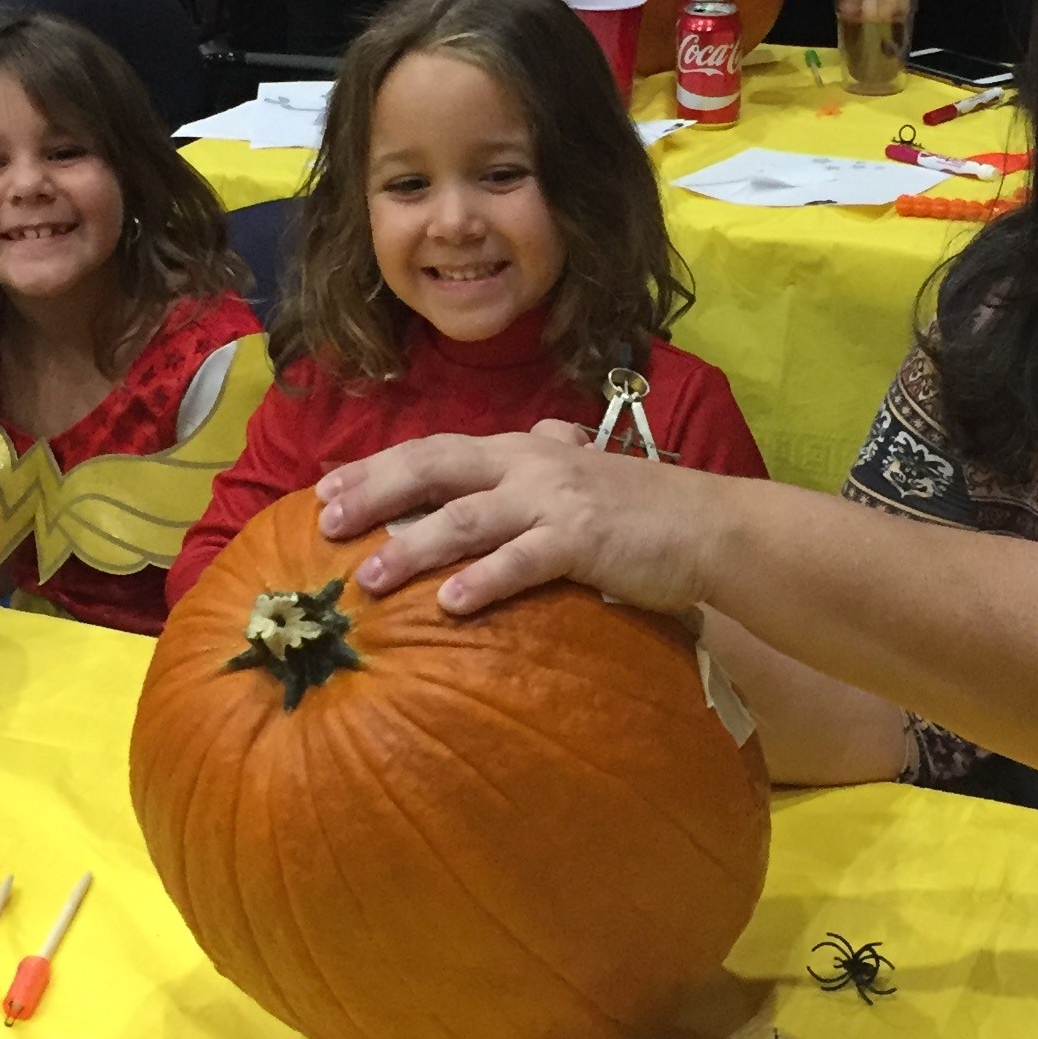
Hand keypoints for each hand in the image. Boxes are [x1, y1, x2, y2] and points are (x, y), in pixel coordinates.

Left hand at [316, 428, 717, 619]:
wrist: (712, 525)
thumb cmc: (644, 510)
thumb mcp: (586, 472)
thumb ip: (553, 456)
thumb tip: (538, 434)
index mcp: (522, 449)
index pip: (434, 449)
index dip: (376, 467)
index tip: (325, 489)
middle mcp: (530, 464)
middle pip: (434, 469)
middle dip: (375, 494)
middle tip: (326, 523)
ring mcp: (555, 500)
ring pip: (466, 519)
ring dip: (413, 546)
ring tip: (369, 577)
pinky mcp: (583, 540)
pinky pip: (522, 562)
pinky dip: (484, 581)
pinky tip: (450, 604)